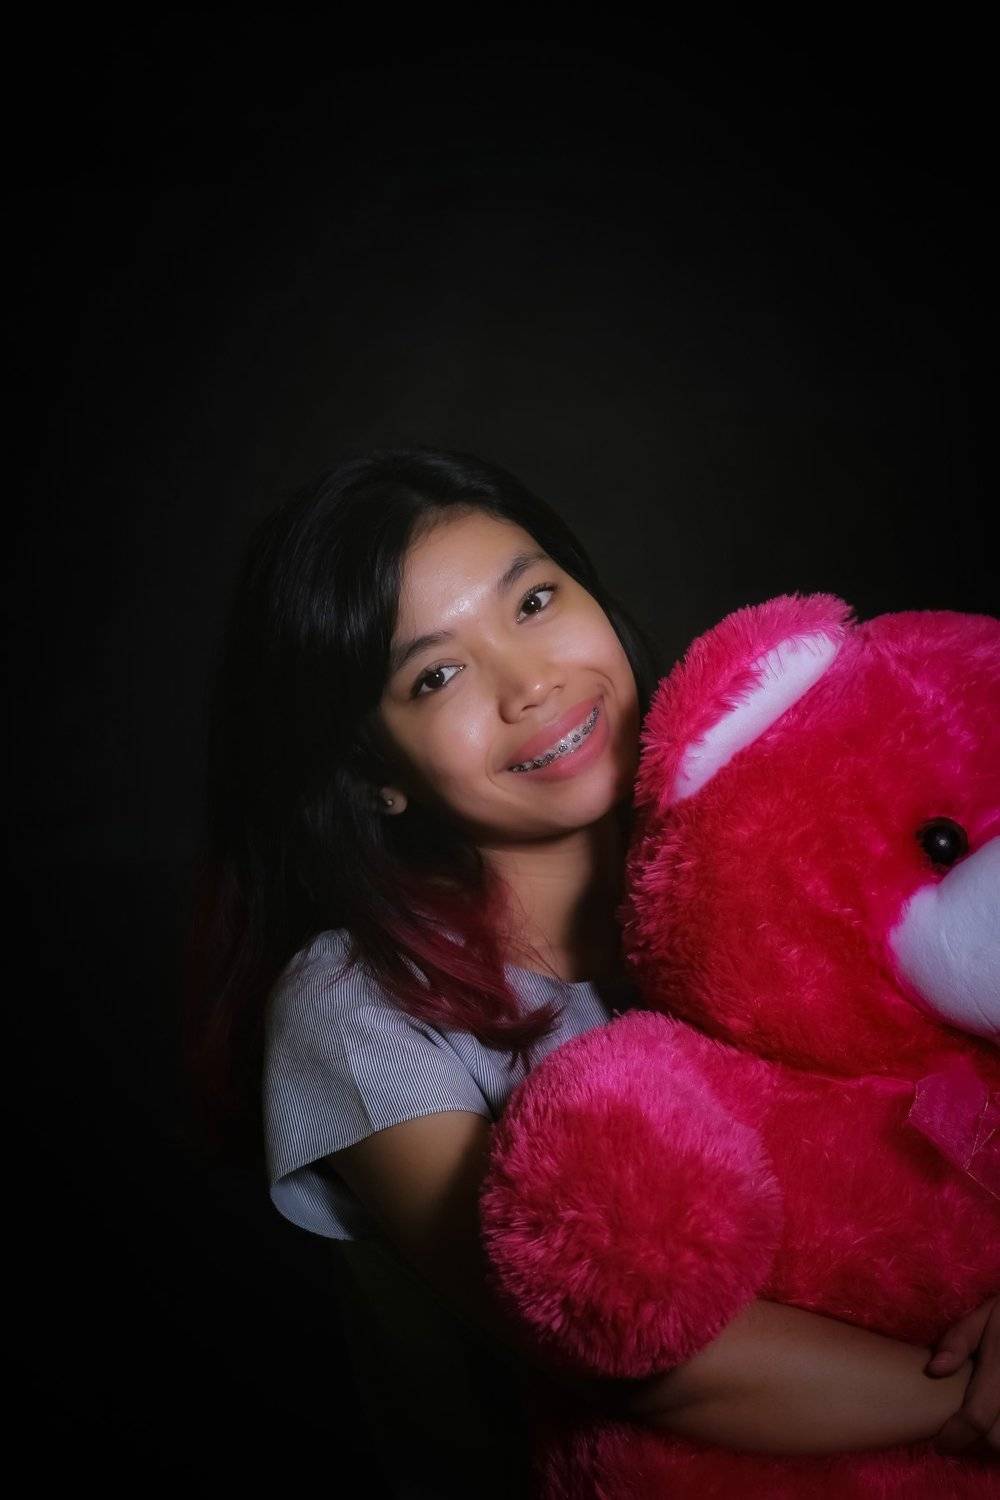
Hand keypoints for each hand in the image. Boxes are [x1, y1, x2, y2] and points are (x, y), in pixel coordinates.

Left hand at [927, 1295, 998, 1456]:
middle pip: (997, 1440)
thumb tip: (934, 1370)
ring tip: (975, 1434)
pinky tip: (994, 1425)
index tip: (939, 1444)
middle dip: (975, 1445)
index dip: (955, 1437)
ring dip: (993, 1445)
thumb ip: (959, 1340)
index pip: (977, 1417)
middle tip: (956, 1436)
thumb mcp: (986, 1315)